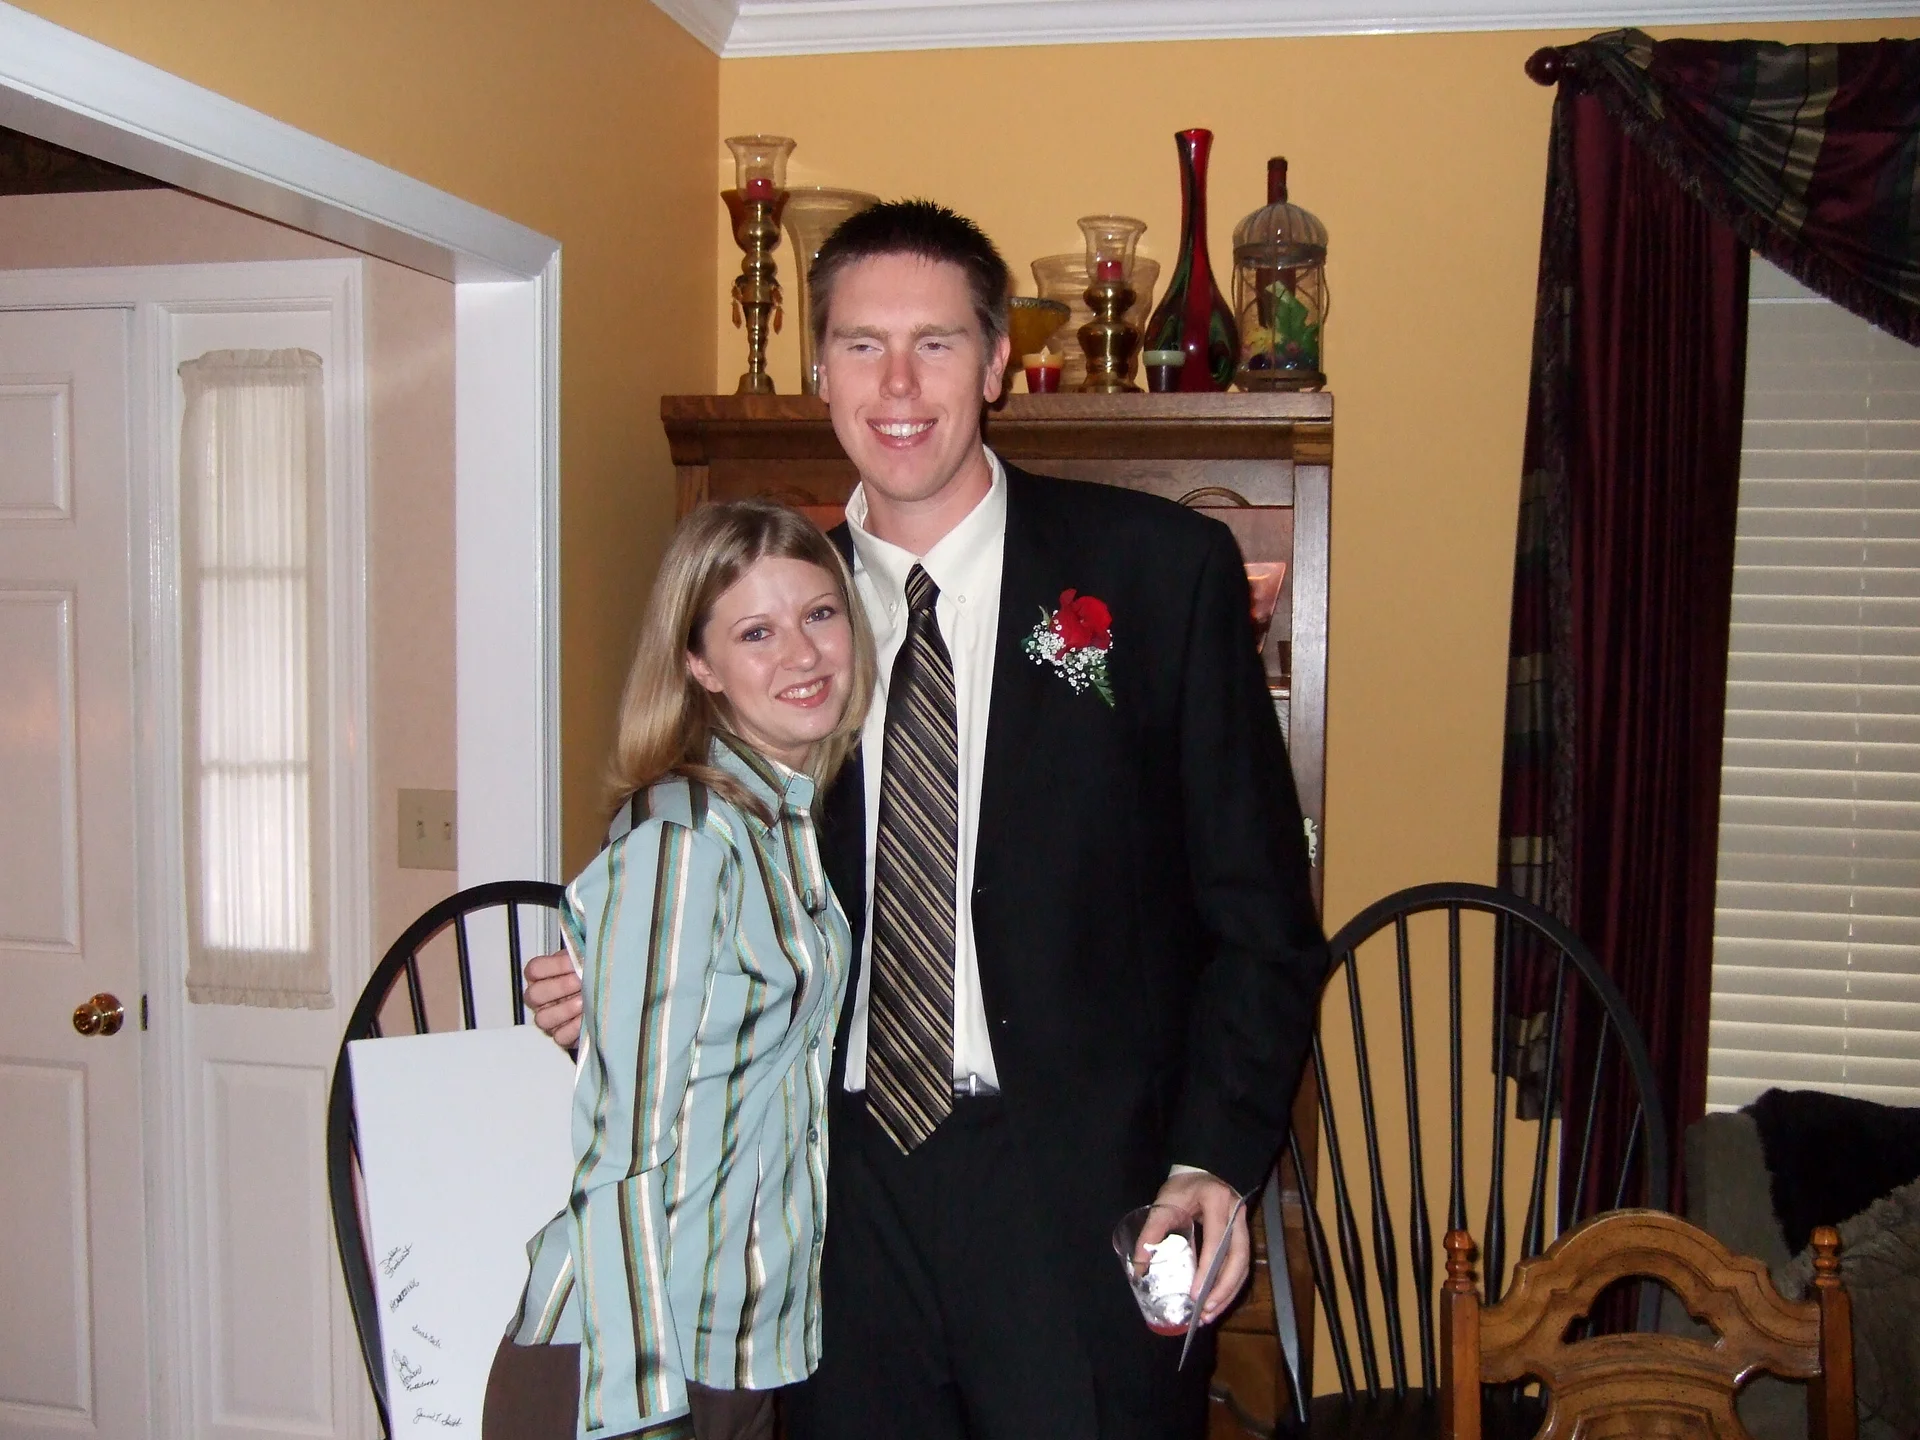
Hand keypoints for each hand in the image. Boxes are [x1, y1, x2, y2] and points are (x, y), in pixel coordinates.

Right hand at [524, 948, 582, 1047]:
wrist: (606, 1000)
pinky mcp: (560, 1036)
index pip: (534, 969)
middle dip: (559, 987)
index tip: (575, 963)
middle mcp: (539, 999)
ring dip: (565, 1009)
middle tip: (580, 982)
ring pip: (542, 1018)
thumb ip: (580, 957)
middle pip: (534, 994)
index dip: (555, 965)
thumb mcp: (584, 961)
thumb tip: (584, 954)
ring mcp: (548, 1019)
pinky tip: (586, 1019)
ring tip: (584, 1002)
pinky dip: (573, 1028)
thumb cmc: (590, 977)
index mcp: (542, 977)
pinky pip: (559, 1036)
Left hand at [1153, 1171, 1249, 1324]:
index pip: (1216, 1241)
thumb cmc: (1181, 1187)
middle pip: (1237, 1257)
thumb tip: (1139, 1269)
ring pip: (1243, 1264)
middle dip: (1222, 1288)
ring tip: (1209, 1314)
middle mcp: (1236, 1213)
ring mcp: (1243, 1224)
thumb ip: (1151, 1234)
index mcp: (1216, 1201)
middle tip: (1204, 1311)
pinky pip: (1241, 1264)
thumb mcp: (1164, 1205)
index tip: (1195, 1294)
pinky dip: (1230, 1286)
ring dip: (1228, 1292)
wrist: (1200, 1172)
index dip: (1207, 1270)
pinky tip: (1216, 1301)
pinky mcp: (1242, 1235)